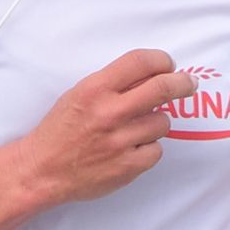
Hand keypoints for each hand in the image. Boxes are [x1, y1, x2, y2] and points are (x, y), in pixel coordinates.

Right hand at [22, 48, 194, 204]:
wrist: (42, 170)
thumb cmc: (60, 131)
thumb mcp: (79, 94)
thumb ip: (113, 84)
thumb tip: (151, 75)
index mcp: (95, 89)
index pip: (141, 62)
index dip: (162, 60)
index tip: (169, 65)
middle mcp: (110, 112)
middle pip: (163, 88)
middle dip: (182, 83)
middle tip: (188, 84)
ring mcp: (120, 141)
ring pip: (162, 122)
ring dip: (155, 123)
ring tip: (135, 129)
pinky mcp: (128, 166)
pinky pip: (156, 150)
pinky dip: (147, 150)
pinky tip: (130, 150)